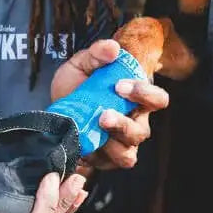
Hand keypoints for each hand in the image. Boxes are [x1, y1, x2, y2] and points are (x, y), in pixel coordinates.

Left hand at [51, 38, 169, 171]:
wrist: (54, 106)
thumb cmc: (76, 85)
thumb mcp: (82, 64)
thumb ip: (96, 53)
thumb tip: (113, 48)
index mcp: (135, 100)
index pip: (158, 99)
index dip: (144, 94)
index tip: (120, 85)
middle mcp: (133, 123)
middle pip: (142, 131)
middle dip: (124, 124)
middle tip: (103, 114)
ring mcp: (120, 144)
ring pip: (128, 153)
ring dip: (112, 145)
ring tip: (94, 131)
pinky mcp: (104, 159)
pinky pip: (107, 164)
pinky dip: (97, 157)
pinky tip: (84, 144)